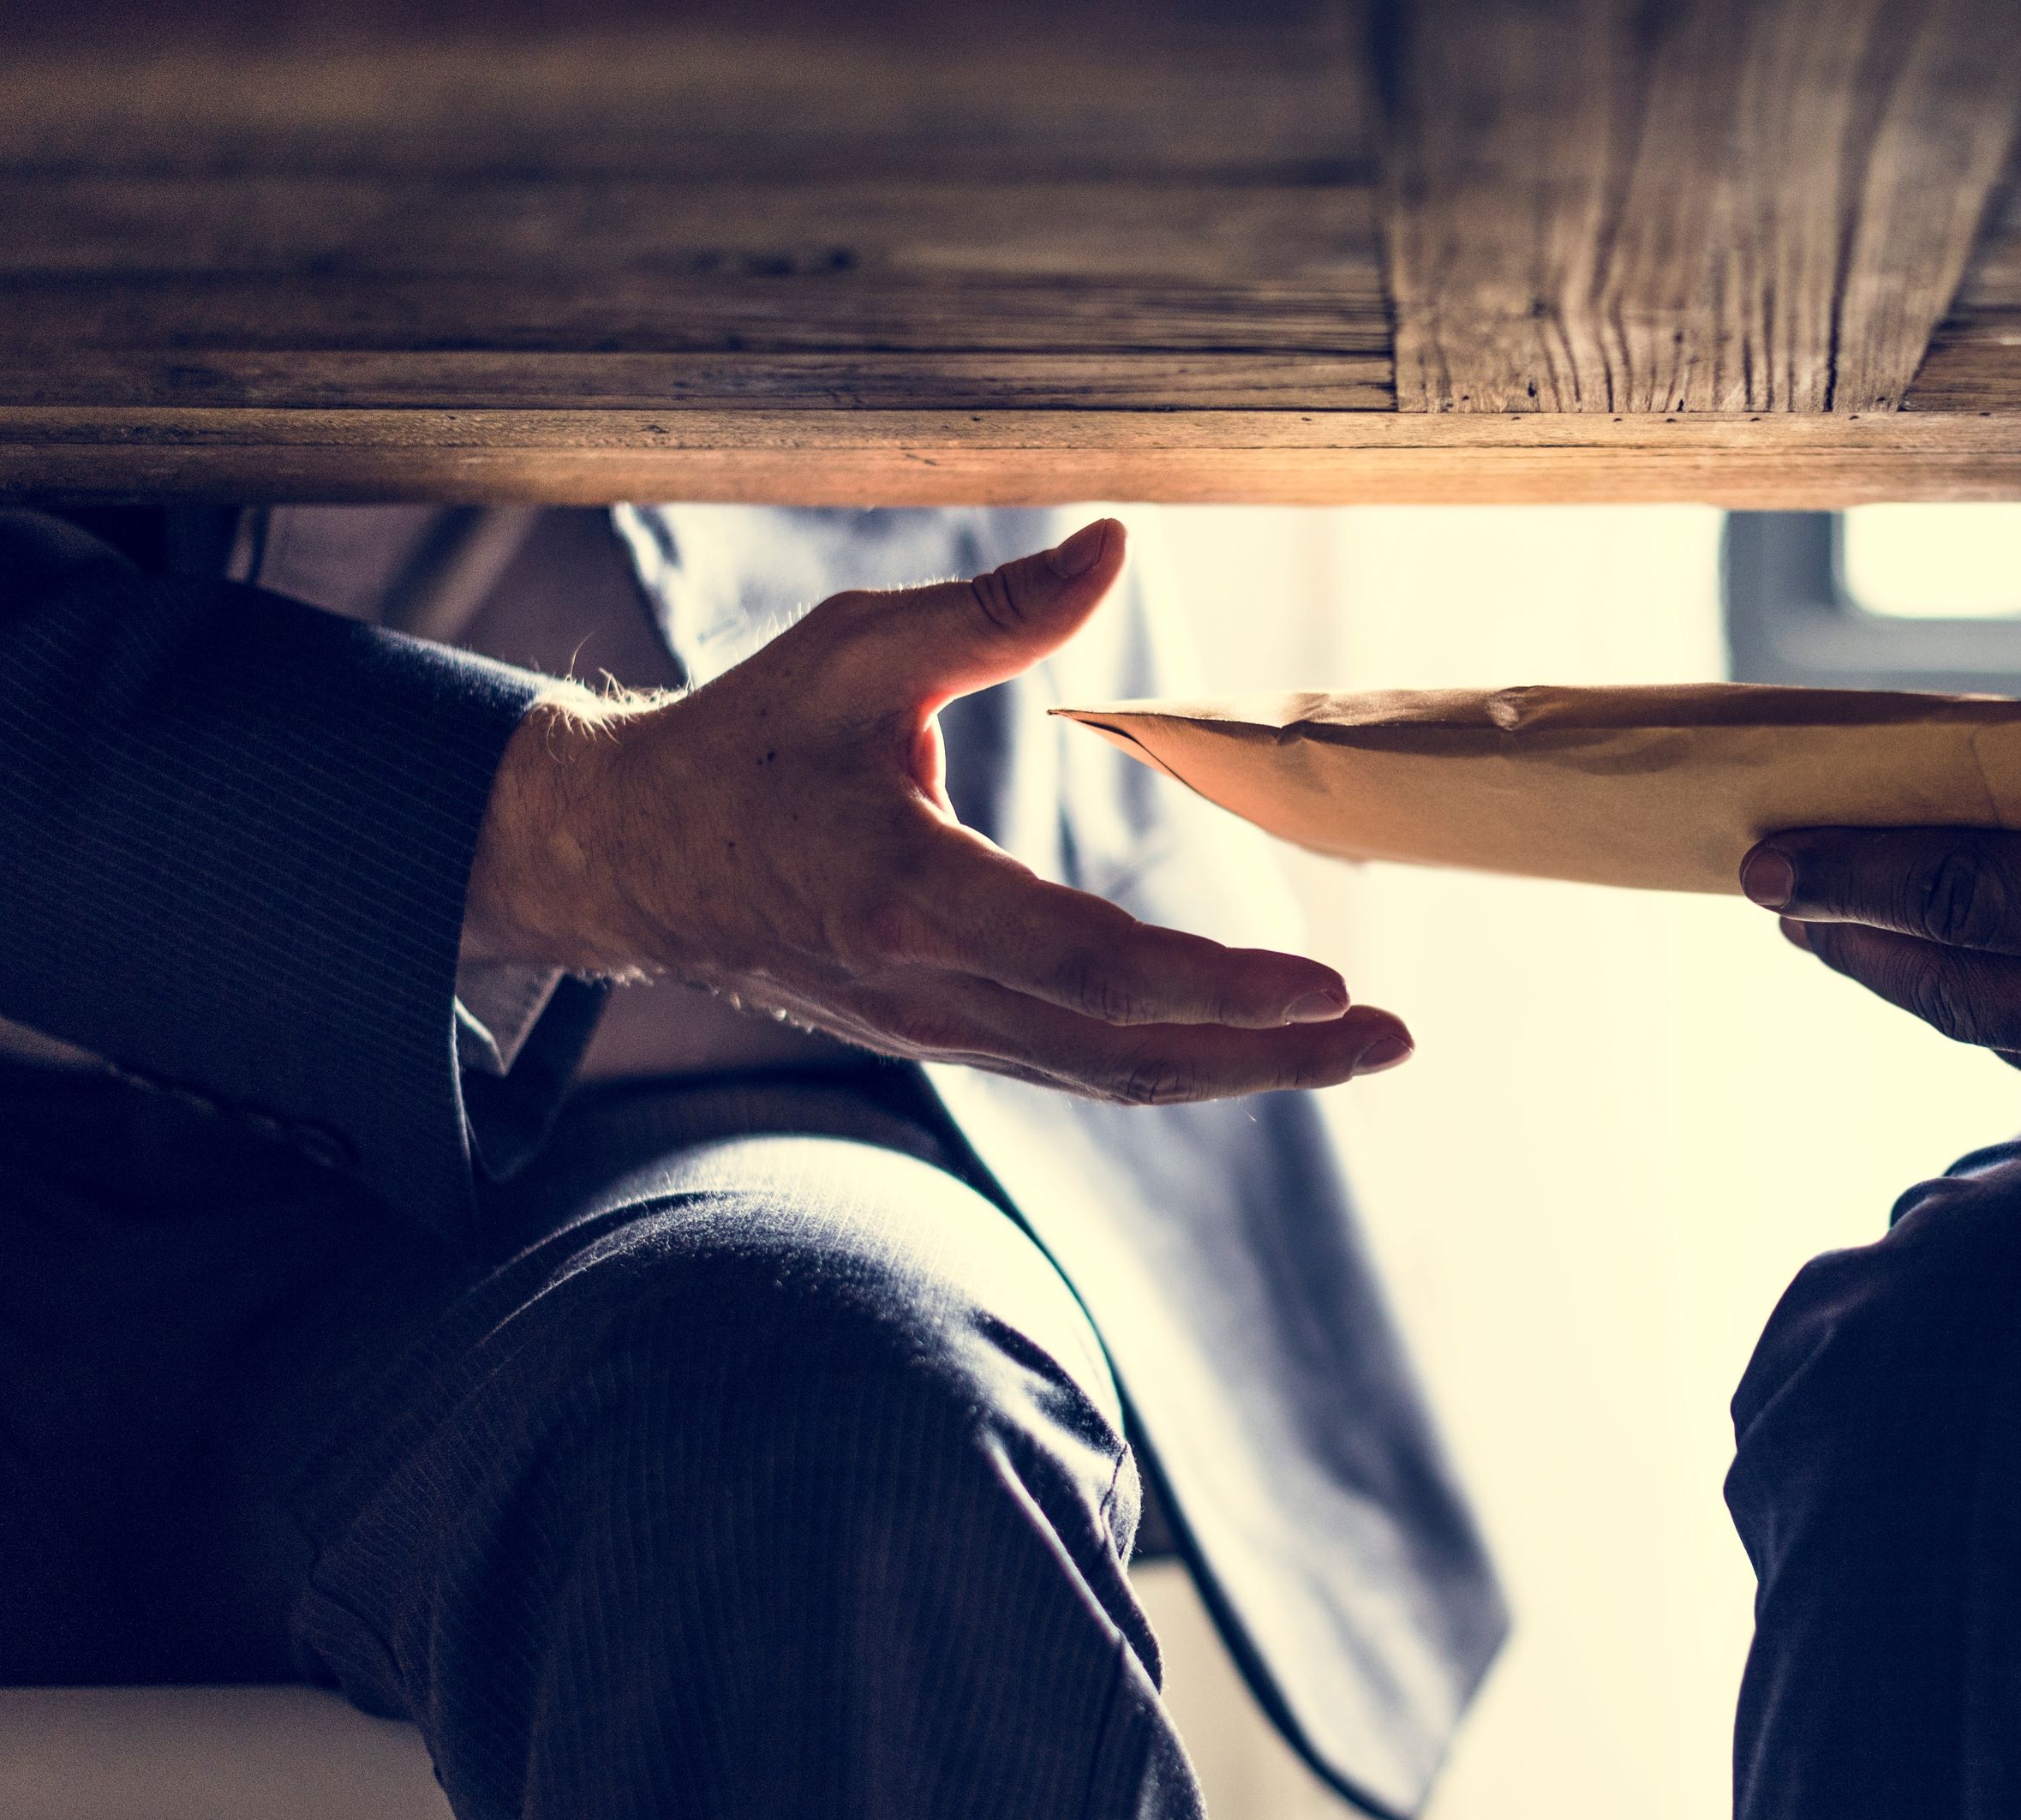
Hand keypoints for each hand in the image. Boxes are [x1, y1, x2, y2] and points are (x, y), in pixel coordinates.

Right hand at [461, 518, 1410, 1103]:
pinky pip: (1083, 1067)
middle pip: (1131, 1054)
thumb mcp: (854, 650)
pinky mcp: (949, 1037)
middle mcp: (934, 990)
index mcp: (910, 896)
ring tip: (1354, 1047)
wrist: (628, 863)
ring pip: (1113, 1077)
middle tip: (1392, 1038)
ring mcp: (941, 1031)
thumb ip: (992, 610)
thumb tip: (1114, 540)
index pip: (1095, 966)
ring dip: (1241, 1071)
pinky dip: (1178, 1061)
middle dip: (1272, 1057)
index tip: (1327, 986)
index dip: (1218, 986)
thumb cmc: (742, 745)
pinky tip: (1256, 1044)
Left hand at [1741, 740, 2020, 1144]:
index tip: (1772, 855)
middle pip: (1952, 977)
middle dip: (1847, 931)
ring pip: (1989, 1025)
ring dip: (1901, 975)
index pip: (1972, 888)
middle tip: (1772, 890)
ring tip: (1831, 924)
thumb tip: (1979, 791)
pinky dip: (1983, 1008)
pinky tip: (1938, 972)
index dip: (1856, 872)